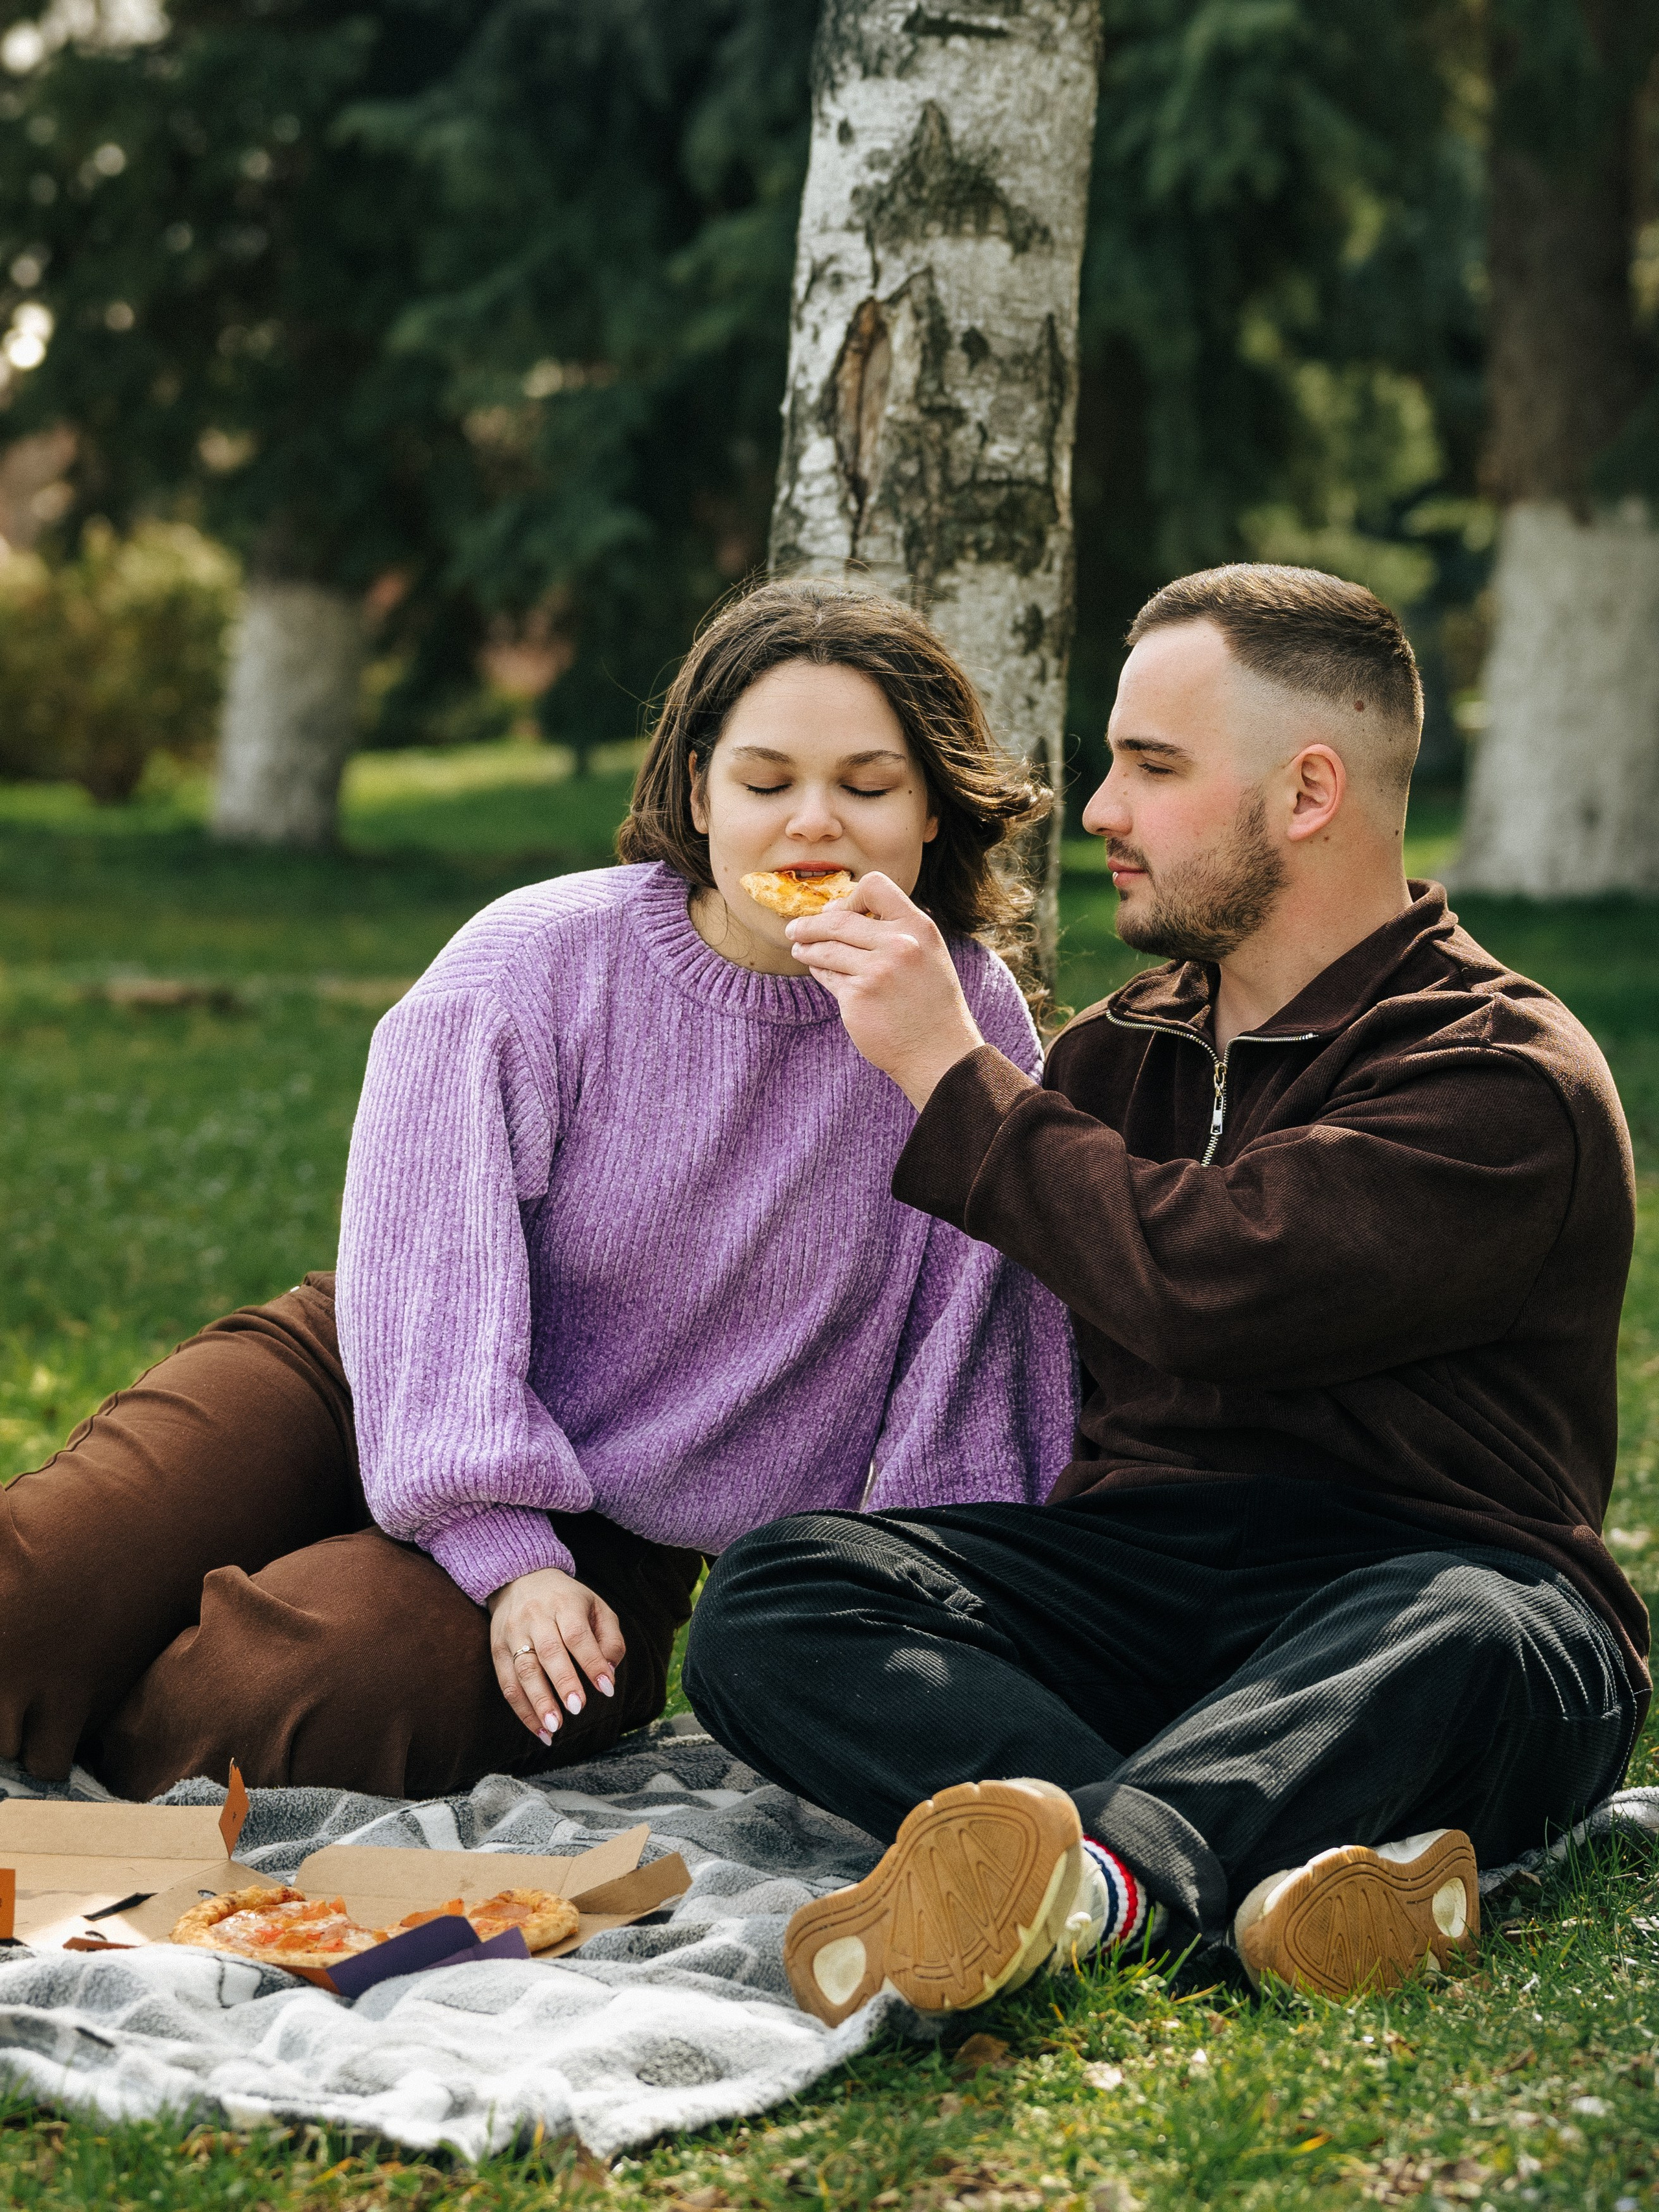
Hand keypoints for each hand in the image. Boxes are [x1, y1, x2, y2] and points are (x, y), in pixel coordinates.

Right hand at [487, 1567, 624, 1743]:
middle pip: (549, 1652)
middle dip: (564, 1682)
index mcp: (565, 1604)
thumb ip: (610, 1638)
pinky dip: (521, 1709)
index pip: (578, 1635)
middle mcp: (536, 1617)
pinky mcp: (497, 1649)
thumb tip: (609, 1673)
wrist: (520, 1578)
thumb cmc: (568, 1600)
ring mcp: (513, 1633)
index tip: (607, 1689)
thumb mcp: (596, 1607)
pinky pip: (506, 1683)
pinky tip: (538, 1729)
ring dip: (538, 1701)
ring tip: (553, 1728)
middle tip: (578, 1708)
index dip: (592, 1662)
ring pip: (524, 1669)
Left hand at [786, 871, 984, 1107]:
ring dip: (806, 947)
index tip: (837, 911)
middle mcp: (898, 945)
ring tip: (799, 948)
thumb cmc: (931, 1003)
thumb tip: (839, 911)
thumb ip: (895, 930)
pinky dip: (818, 970)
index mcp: (919, 927)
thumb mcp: (927, 954)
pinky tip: (816, 969)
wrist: (939, 1053)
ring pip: (826, 948)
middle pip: (838, 920)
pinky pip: (827, 976)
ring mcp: (876, 972)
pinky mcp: (857, 998)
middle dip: (810, 924)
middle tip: (794, 929)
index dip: (850, 896)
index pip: (875, 886)